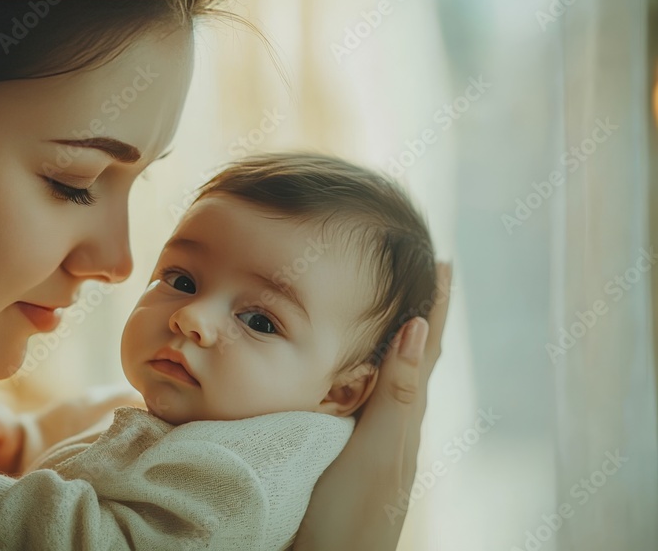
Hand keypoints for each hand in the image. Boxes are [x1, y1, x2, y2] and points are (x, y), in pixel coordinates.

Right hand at [293, 262, 451, 550]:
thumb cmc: (353, 513)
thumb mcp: (379, 449)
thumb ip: (396, 392)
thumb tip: (418, 324)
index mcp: (402, 416)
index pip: (423, 348)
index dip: (434, 306)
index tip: (442, 262)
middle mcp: (388, 423)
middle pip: (405, 357)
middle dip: (413, 314)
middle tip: (417, 274)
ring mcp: (363, 439)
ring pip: (379, 377)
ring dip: (383, 340)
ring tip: (381, 311)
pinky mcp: (333, 452)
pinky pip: (350, 397)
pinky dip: (352, 371)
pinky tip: (339, 374)